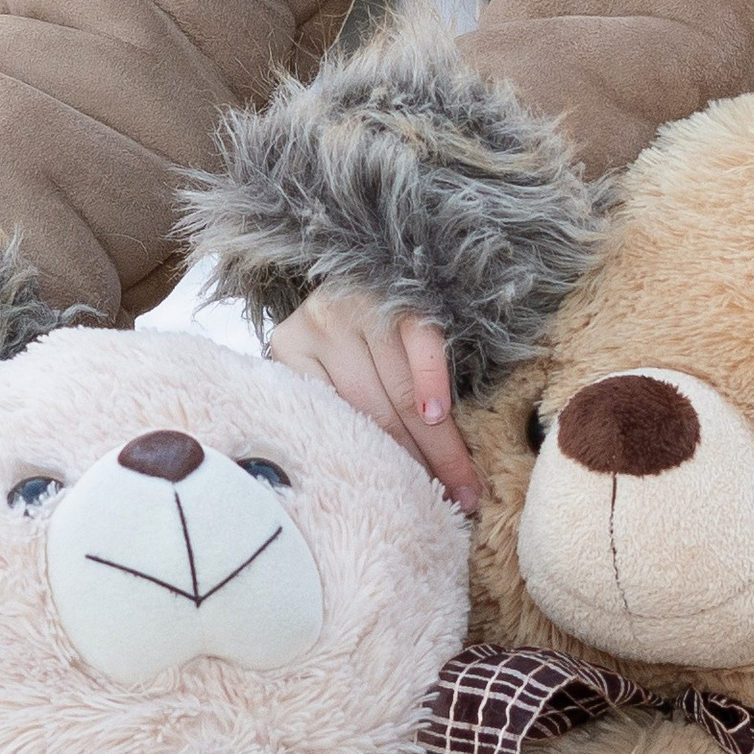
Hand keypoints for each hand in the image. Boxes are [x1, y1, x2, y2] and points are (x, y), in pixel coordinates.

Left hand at [268, 290, 483, 514]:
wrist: (361, 248)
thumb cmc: (344, 326)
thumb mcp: (321, 359)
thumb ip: (332, 403)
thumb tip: (364, 484)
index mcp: (292, 349)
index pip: (337, 424)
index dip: (372, 469)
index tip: (399, 506)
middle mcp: (322, 325)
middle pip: (375, 414)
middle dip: (415, 466)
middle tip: (447, 506)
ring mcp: (362, 305)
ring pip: (401, 391)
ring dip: (436, 443)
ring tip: (461, 484)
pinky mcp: (402, 293)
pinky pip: (421, 344)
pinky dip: (431, 380)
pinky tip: (439, 415)